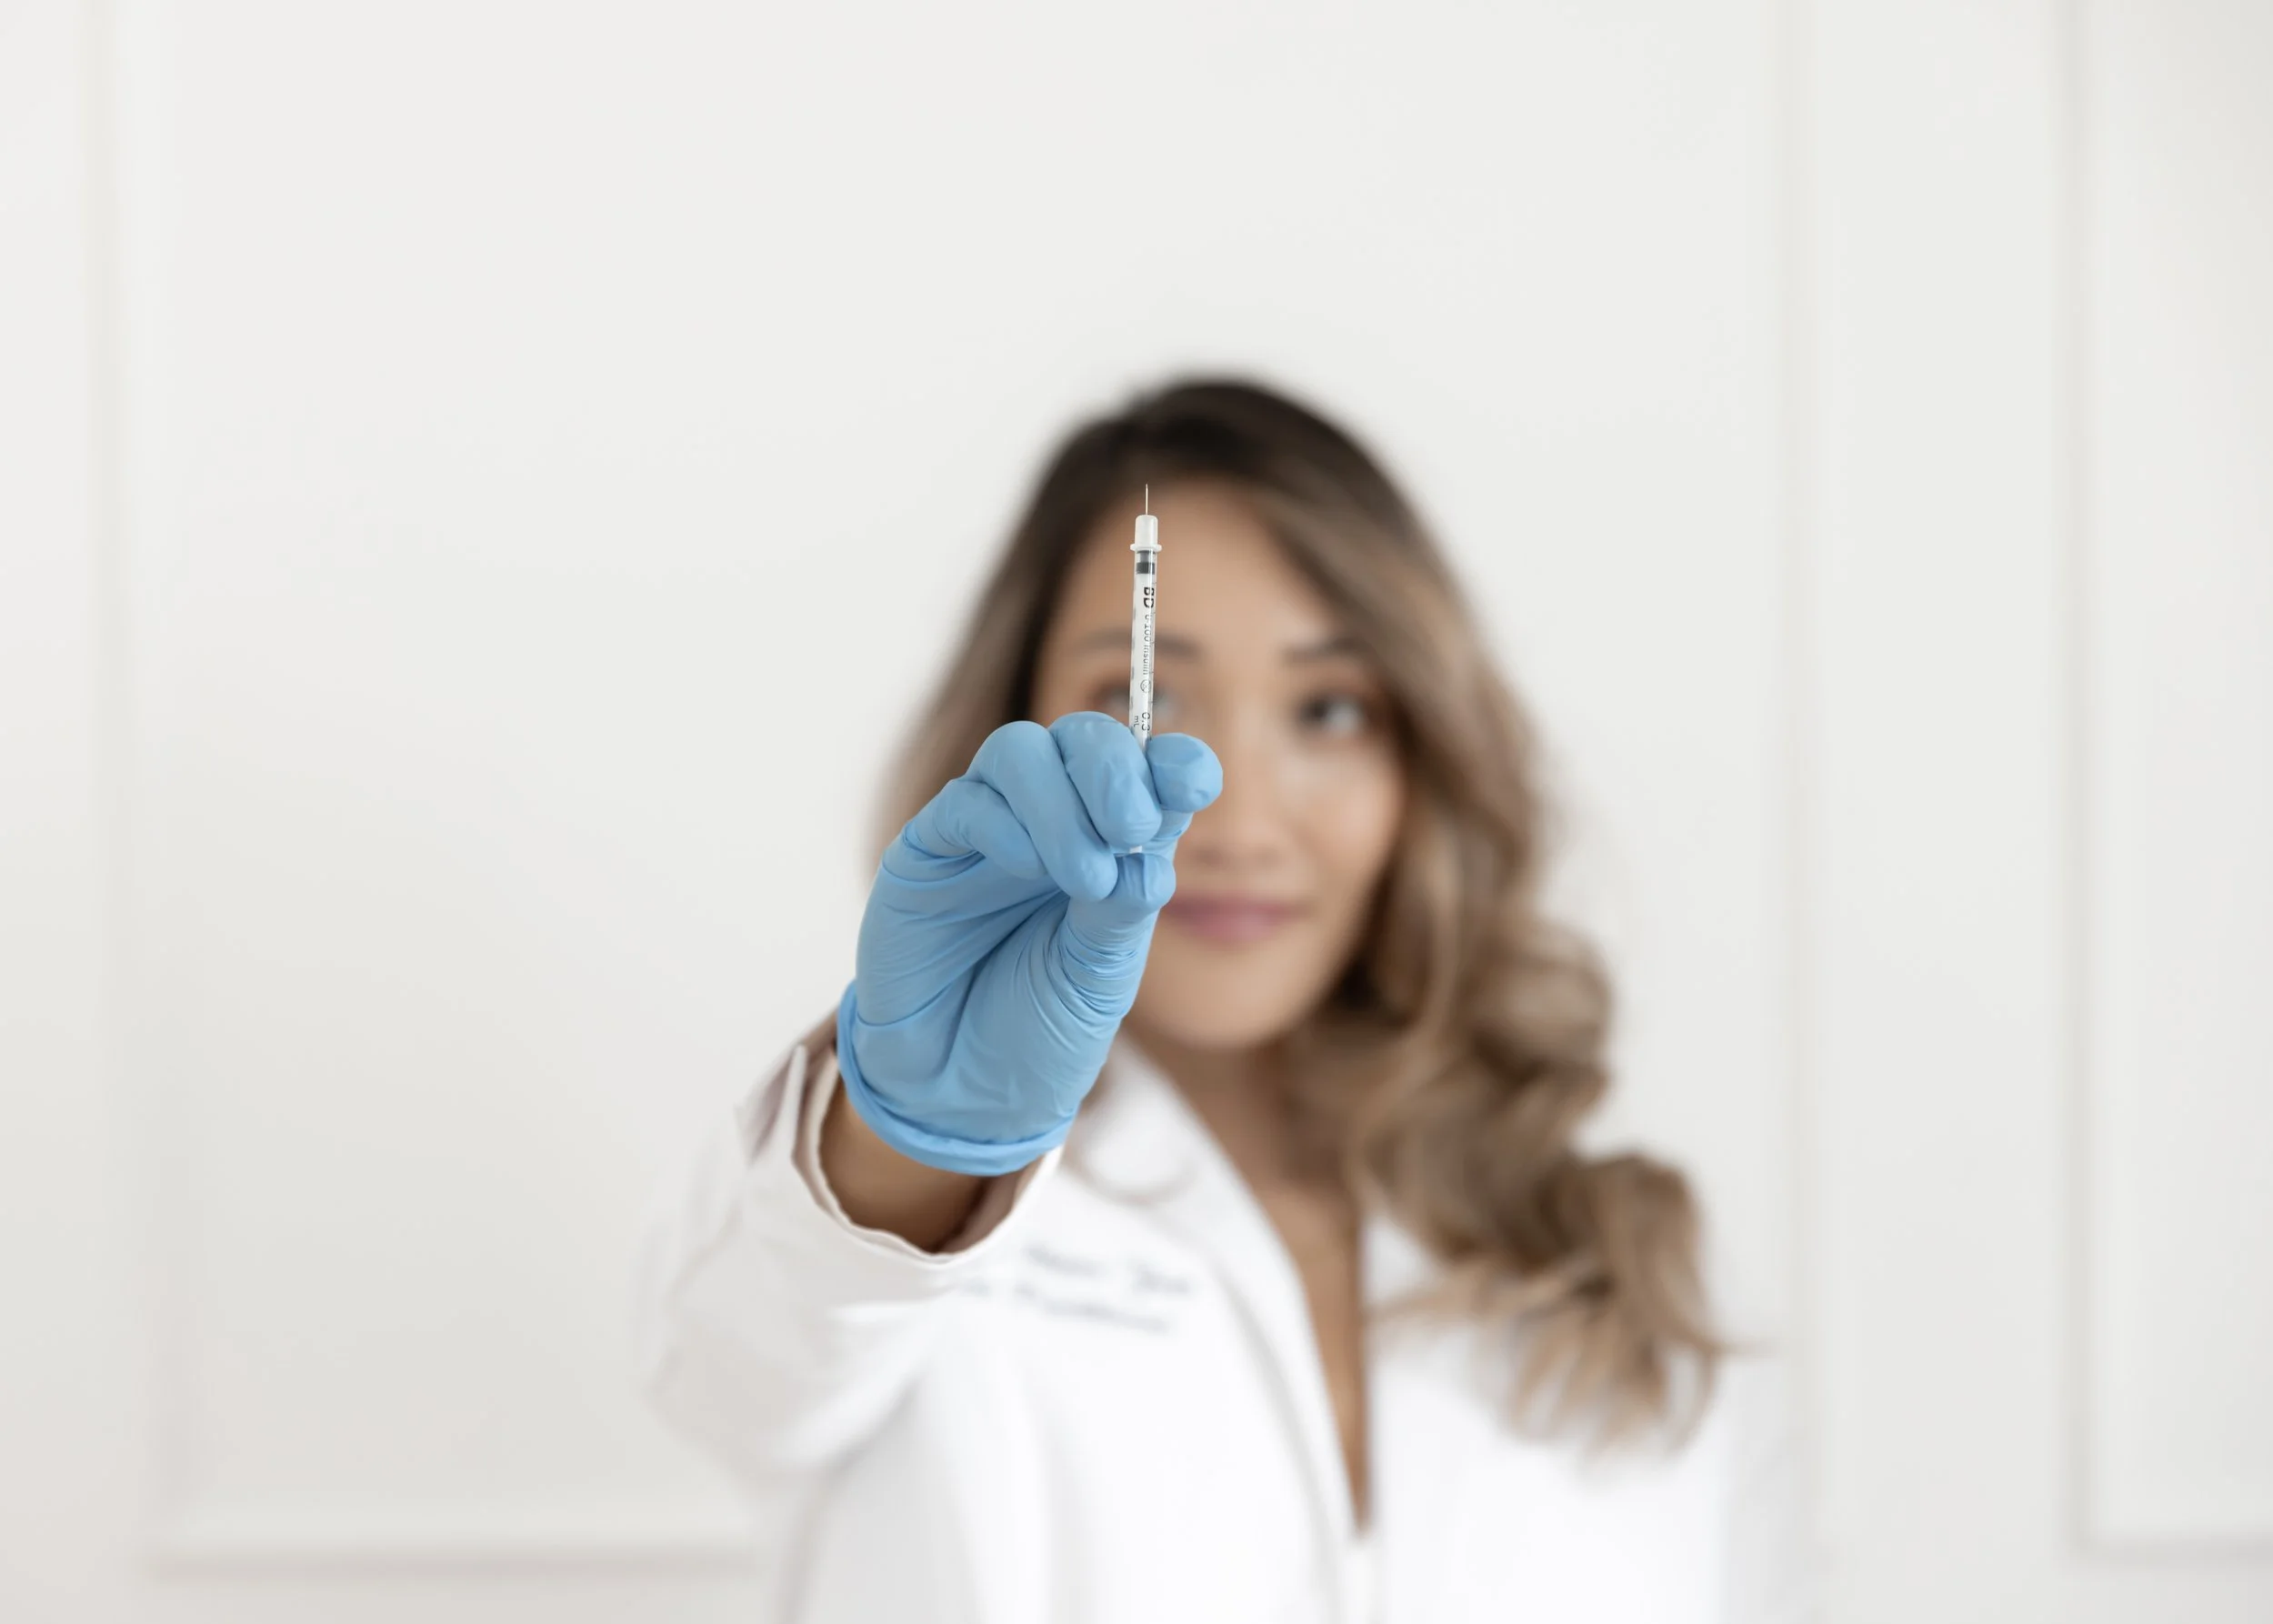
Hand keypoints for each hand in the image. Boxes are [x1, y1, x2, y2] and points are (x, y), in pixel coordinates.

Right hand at [834, 713, 1222, 1174]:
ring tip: (1088, 874)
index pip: (1146, 773)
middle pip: (1080, 740)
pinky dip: (1005, 823)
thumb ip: (1122, 909)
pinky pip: (964, 804)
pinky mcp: (925, 854)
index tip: (1196, 785)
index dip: (1173, 763)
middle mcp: (1050, 824)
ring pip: (1019, 753)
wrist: (962, 1094)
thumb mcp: (1099, 977)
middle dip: (1115, 772)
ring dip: (1063, 801)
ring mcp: (986, 833)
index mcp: (1112, 846)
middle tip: (1135, 828)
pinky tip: (1027, 867)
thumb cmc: (1037, 1033)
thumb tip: (1148, 857)